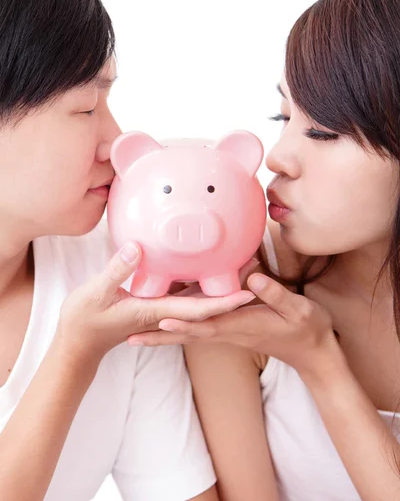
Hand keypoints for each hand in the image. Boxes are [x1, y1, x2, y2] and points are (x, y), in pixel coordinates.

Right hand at [56, 241, 255, 364]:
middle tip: (258, 273)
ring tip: (241, 268)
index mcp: (156, 311)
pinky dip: (199, 286)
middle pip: (206, 304)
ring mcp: (159, 311)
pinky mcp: (153, 307)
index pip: (199, 308)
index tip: (251, 293)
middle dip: (232, 292)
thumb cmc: (83, 321)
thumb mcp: (95, 293)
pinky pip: (182, 296)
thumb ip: (118, 270)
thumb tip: (138, 247)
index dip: (225, 302)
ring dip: (219, 288)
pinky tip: (205, 272)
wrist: (76, 345)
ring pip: (197, 300)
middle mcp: (163, 313)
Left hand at [127, 271, 339, 376]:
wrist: (313, 351)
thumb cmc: (307, 328)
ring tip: (137, 331)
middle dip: (160, 335)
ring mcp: (230, 332)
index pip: (207, 326)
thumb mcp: (297, 308)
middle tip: (130, 335)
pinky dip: (181, 325)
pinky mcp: (232, 329)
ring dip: (164, 333)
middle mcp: (230, 331)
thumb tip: (252, 279)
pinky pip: (201, 327)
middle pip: (189, 334)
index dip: (183, 323)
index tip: (159, 319)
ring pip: (191, 332)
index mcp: (242, 326)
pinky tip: (169, 317)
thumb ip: (274, 293)